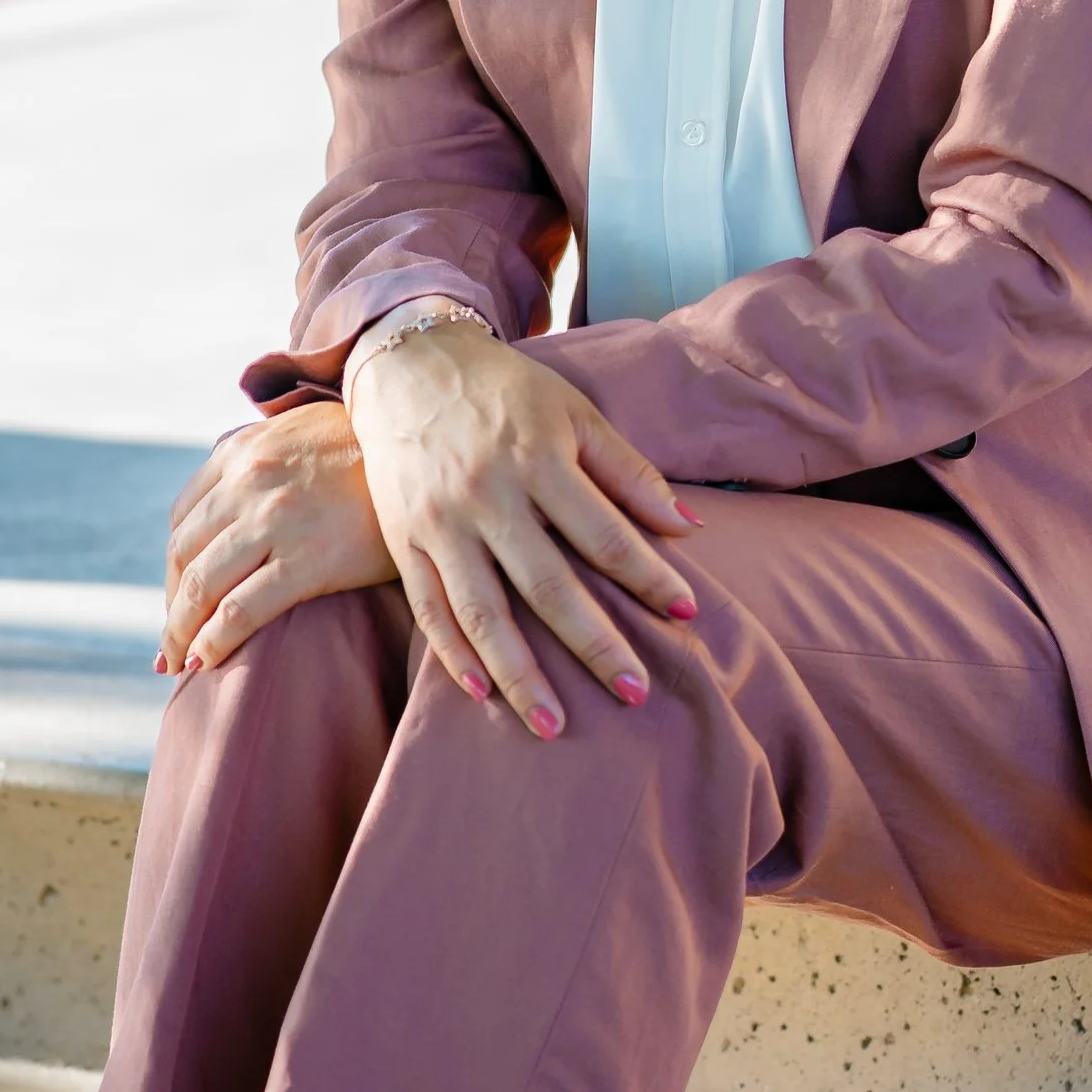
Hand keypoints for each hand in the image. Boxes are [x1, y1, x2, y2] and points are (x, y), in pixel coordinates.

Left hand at [161, 403, 395, 676]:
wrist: (430, 452)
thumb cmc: (374, 449)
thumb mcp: (304, 431)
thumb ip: (265, 458)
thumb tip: (243, 499)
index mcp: (241, 452)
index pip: (183, 519)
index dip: (174, 568)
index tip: (180, 598)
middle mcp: (247, 483)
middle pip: (183, 555)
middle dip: (172, 606)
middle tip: (171, 643)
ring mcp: (274, 521)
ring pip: (201, 585)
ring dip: (181, 631)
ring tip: (180, 662)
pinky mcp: (308, 560)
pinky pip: (240, 609)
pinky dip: (213, 640)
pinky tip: (207, 661)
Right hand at [345, 322, 695, 735]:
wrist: (407, 365)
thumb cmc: (505, 393)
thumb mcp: (573, 412)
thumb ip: (628, 471)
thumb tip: (687, 526)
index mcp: (536, 459)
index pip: (603, 532)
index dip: (647, 575)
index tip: (686, 614)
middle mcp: (487, 495)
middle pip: (547, 584)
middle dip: (594, 644)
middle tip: (635, 693)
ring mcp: (440, 522)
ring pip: (482, 611)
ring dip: (520, 673)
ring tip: (554, 726)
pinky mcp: (404, 540)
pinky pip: (428, 607)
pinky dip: (452, 655)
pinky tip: (482, 695)